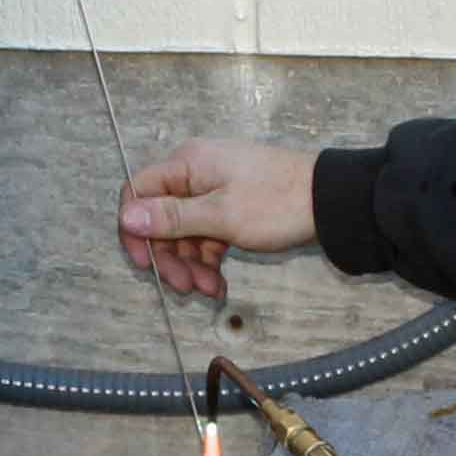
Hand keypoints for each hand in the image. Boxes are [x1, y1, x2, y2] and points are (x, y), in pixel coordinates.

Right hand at [116, 137, 316, 303]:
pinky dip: (208, 259)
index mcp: (187, 164)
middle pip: (162, 218)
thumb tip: (126, 216)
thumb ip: (172, 217)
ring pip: (185, 232)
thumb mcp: (220, 216)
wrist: (329, 201)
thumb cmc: (277, 203)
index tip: (144, 263)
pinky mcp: (230, 206)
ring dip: (191, 264)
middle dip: (169, 256)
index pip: (139, 191)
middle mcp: (195, 173)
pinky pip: (206, 234)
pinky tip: (218, 284)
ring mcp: (214, 189)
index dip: (135, 229)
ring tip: (209, 291)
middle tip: (184, 288)